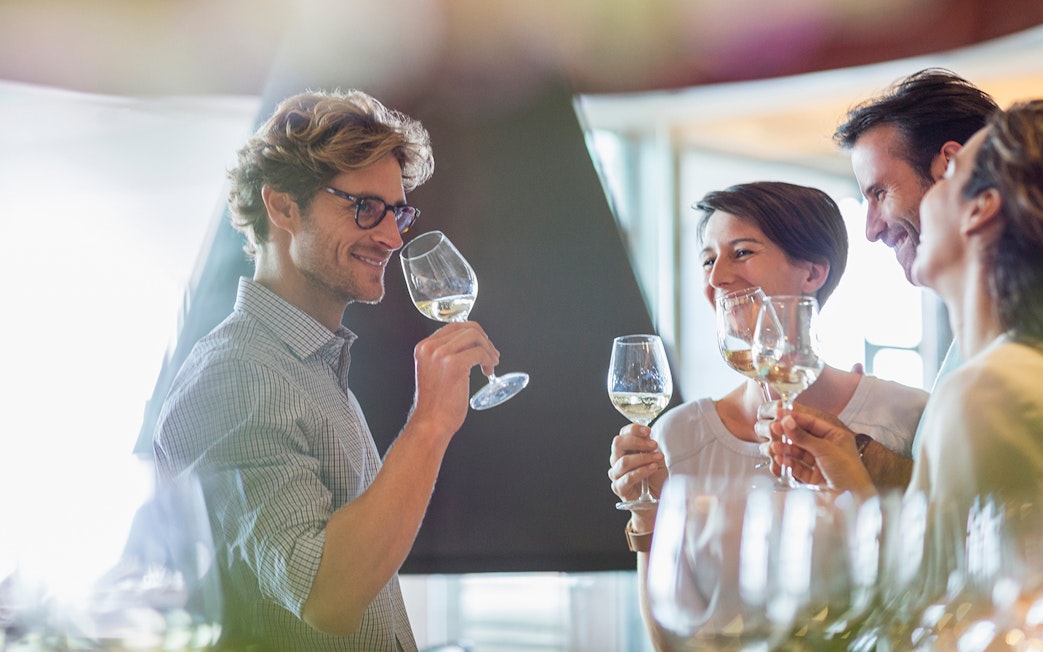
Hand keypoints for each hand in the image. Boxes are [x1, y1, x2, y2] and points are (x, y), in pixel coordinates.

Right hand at [410, 321, 499, 436]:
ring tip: (491, 363)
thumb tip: (468, 346)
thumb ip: (444, 356)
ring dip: (488, 349)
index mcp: (424, 347)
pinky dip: (488, 359)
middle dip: (484, 340)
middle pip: (466, 328)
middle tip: (492, 354)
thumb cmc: (436, 403)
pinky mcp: (454, 364)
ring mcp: (441, 354)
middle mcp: (430, 347)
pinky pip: (479, 352)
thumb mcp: (434, 371)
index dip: (473, 333)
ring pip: (474, 336)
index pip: (453, 326)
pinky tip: (489, 370)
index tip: (483, 345)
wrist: (431, 422)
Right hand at [608, 423, 664, 526]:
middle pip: (618, 443)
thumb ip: (650, 447)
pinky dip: (642, 471)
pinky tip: (652, 468)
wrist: (655, 501)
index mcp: (624, 450)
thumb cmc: (655, 478)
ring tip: (657, 459)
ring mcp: (616, 474)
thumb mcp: (656, 458)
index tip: (648, 431)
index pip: (623, 434)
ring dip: (643, 458)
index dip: (634, 429)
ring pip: (624, 461)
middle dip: (637, 442)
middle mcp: (617, 460)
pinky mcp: (619, 488)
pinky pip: (627, 478)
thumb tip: (648, 436)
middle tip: (653, 445)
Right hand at [761, 406, 874, 495]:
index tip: (780, 413)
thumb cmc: (848, 471)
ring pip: (798, 453)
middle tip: (774, 429)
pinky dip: (788, 463)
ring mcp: (819, 463)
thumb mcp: (825, 449)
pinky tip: (781, 459)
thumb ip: (803, 436)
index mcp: (835, 436)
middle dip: (788, 434)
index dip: (796, 418)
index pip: (812, 423)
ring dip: (786, 449)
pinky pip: (797, 467)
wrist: (853, 498)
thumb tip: (787, 422)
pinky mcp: (813, 477)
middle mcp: (827, 448)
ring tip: (775, 447)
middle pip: (803, 437)